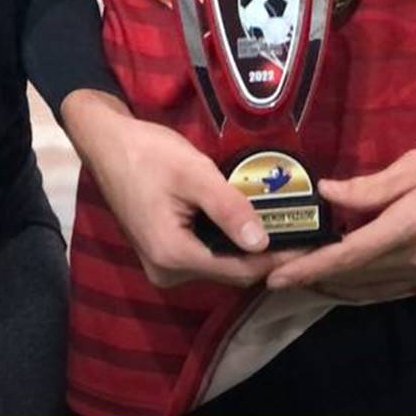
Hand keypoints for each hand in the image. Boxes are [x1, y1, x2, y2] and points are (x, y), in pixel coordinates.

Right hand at [60, 89, 281, 289]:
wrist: (107, 144)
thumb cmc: (148, 153)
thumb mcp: (194, 174)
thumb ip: (228, 208)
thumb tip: (262, 242)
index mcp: (173, 255)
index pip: (238, 270)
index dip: (276, 258)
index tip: (309, 244)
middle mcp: (167, 271)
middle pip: (228, 271)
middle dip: (264, 254)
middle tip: (299, 232)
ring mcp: (161, 265)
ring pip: (217, 264)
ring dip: (245, 248)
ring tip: (281, 226)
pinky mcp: (161, 253)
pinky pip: (203, 255)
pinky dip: (225, 243)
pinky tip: (245, 223)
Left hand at [265, 104, 415, 300]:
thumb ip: (372, 185)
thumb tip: (327, 193)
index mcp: (412, 227)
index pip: (349, 256)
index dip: (310, 268)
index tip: (276, 275)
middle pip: (357, 277)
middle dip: (314, 278)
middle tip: (277, 271)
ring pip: (374, 286)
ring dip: (337, 285)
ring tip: (303, 276)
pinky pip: (394, 285)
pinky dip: (365, 285)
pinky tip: (348, 277)